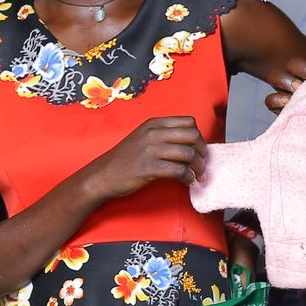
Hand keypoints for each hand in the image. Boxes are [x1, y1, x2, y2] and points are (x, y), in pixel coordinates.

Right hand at [89, 116, 207, 200]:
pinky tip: (188, 182)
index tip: (199, 150)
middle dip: (203, 152)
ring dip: (199, 167)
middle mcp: (153, 133)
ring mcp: (151, 150)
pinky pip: (179, 170)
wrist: (103, 175)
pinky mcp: (149, 167)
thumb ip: (163, 136)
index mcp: (154, 124)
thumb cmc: (125, 159)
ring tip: (199, 176)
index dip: (199, 137)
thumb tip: (191, 143)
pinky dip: (188, 178)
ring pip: (188, 153)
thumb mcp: (143, 138)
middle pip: (192, 136)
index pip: (189, 122)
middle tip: (203, 164)